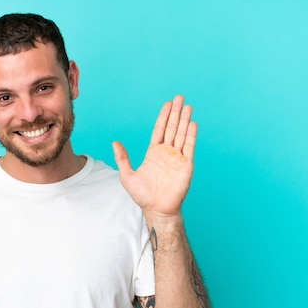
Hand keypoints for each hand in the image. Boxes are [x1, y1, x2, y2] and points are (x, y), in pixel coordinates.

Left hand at [112, 95, 196, 217]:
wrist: (156, 209)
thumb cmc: (142, 196)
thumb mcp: (127, 175)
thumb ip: (122, 158)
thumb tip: (115, 143)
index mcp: (153, 153)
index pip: (159, 130)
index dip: (163, 117)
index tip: (167, 104)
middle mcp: (166, 153)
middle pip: (172, 128)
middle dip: (175, 113)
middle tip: (180, 98)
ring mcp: (177, 158)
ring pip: (181, 135)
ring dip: (184, 120)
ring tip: (188, 106)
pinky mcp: (186, 165)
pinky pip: (189, 147)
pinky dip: (191, 135)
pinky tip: (192, 124)